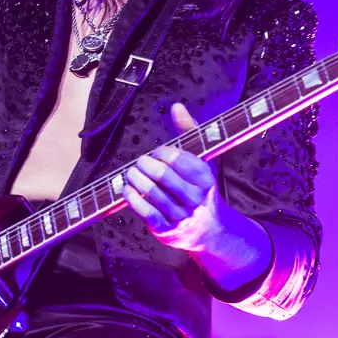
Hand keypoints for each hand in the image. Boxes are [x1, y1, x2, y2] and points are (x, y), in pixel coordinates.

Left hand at [120, 102, 230, 252]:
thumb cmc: (202, 190)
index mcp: (206, 179)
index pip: (178, 159)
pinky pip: (144, 211)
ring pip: (151, 192)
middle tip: (140, 162)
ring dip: (135, 178)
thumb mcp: (204, 161)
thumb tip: (176, 107)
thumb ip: (190, 132)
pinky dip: (131, 197)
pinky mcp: (166, 229)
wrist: (210, 231)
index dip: (161, 153)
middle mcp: (195, 198)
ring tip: (131, 172)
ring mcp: (181, 216)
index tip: (156, 153)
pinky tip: (127, 188)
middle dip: (145, 164)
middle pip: (162, 175)